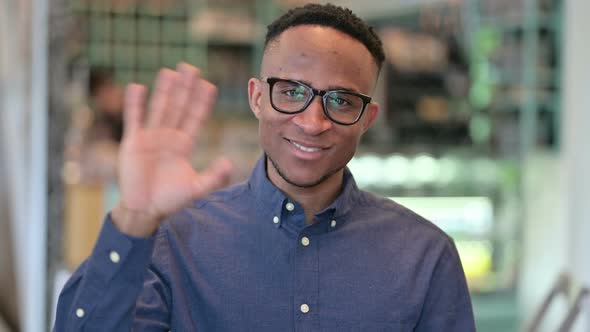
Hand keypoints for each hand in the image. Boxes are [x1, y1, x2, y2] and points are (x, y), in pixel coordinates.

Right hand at [112, 63, 231, 236]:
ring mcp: (151, 137)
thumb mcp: (196, 188)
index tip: (210, 85)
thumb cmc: (170, 199)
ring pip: (159, 108)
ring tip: (169, 72)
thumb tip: (229, 162)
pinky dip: (135, 104)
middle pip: (179, 107)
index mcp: (184, 144)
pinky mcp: (133, 142)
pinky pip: (134, 119)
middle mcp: (169, 137)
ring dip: (164, 90)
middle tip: (191, 68)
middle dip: (185, 88)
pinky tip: (137, 87)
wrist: (145, 210)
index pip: (196, 118)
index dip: (202, 102)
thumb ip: (214, 177)